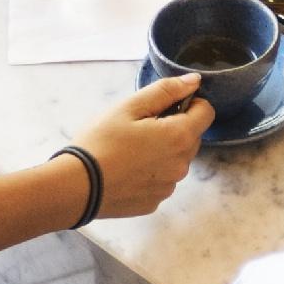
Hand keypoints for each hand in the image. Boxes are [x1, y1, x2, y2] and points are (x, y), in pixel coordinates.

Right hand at [74, 74, 212, 219]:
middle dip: (173, 127)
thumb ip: (166, 91)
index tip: (163, 106)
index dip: (189, 103)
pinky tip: (126, 170)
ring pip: (176, 160)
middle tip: (139, 126)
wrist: (76, 187)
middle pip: (191, 137)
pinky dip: (150, 172)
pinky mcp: (154, 202)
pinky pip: (161, 180)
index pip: (207, 112)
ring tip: (129, 149)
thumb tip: (194, 81)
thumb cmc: (101, 142)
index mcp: (180, 137)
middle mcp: (182, 165)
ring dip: (163, 151)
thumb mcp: (130, 107)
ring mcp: (169, 186)